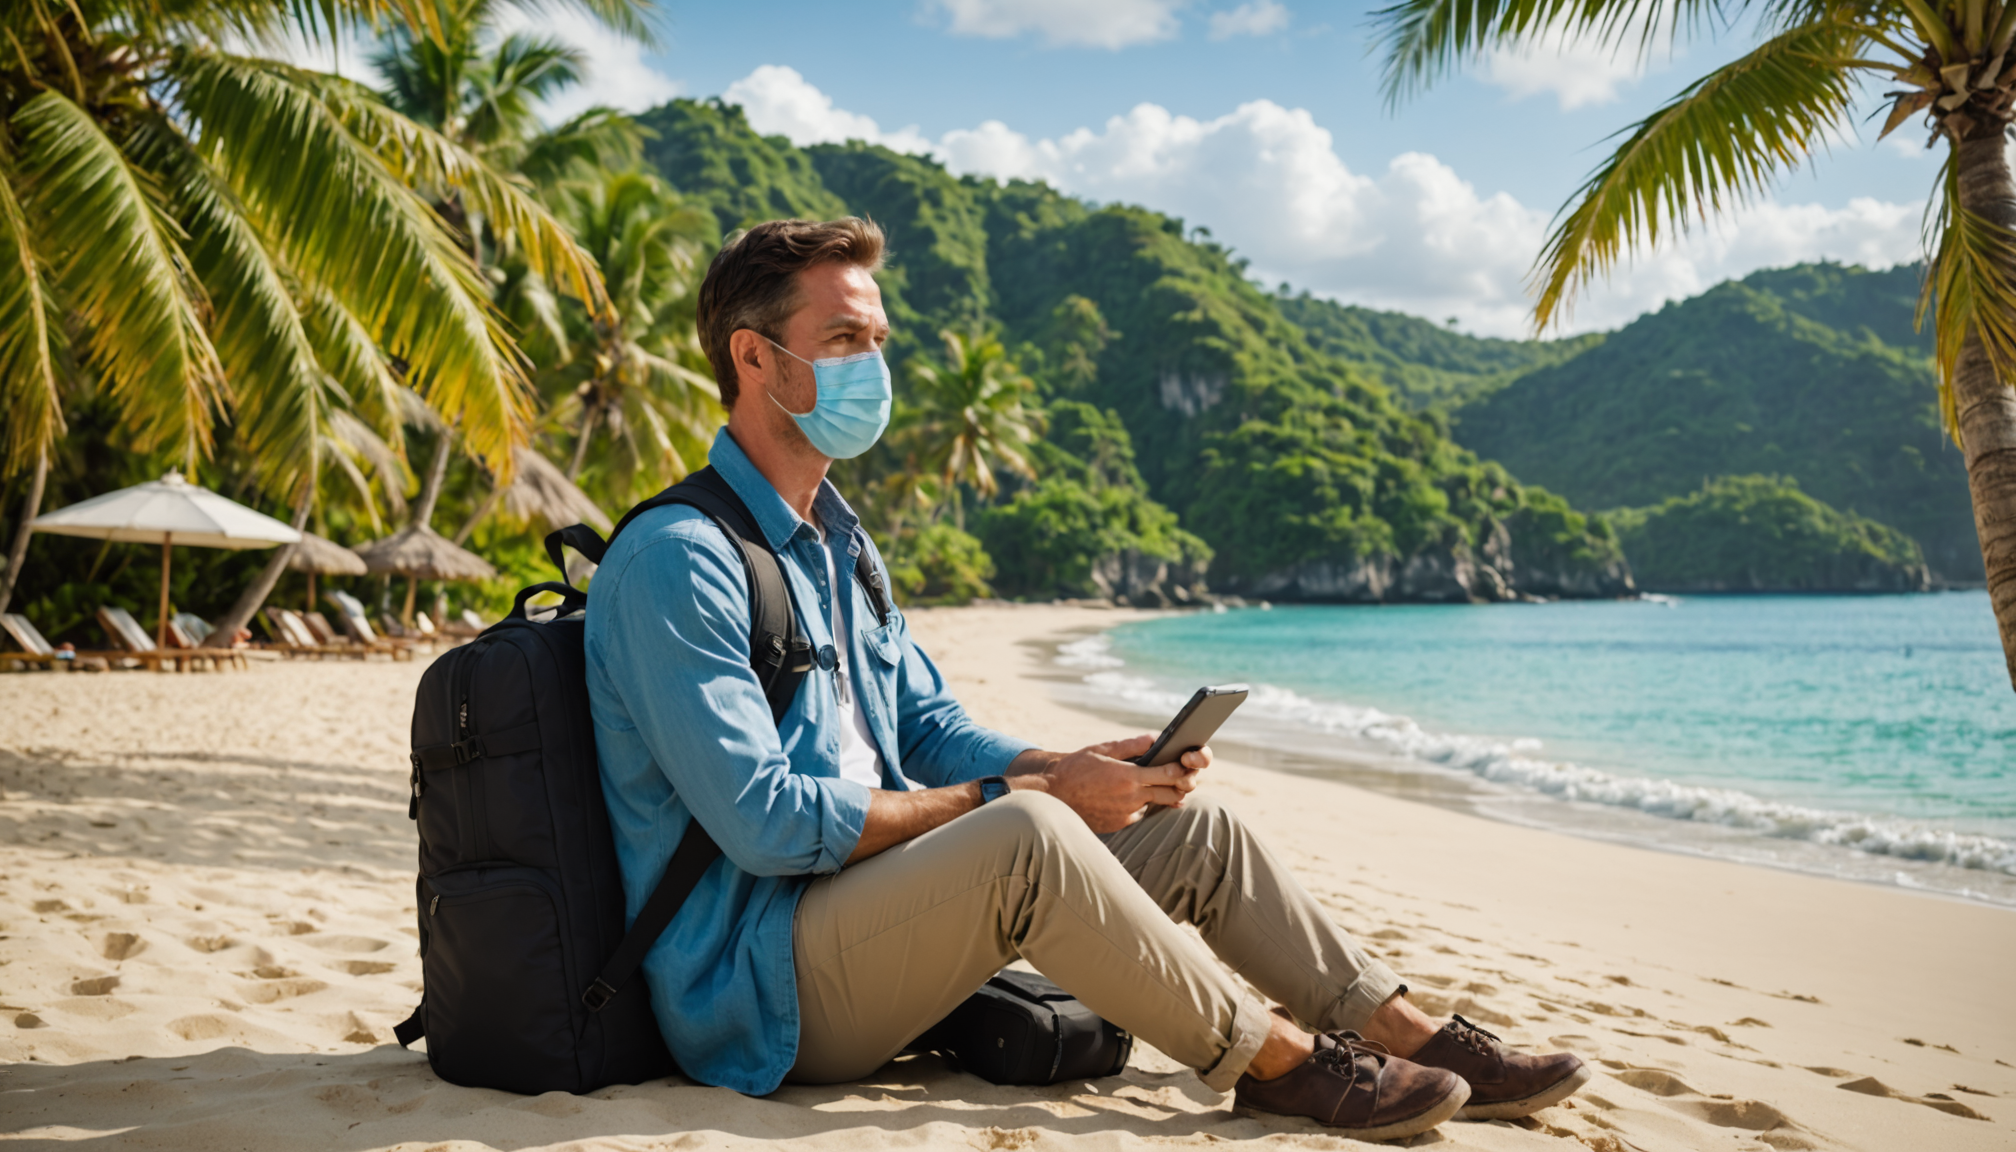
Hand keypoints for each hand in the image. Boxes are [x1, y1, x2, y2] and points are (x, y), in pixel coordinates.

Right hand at [1015, 735, 1212, 832]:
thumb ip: (1131, 745)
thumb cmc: (1076, 768)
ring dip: (1158, 796)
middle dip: (1180, 787)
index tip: (1187, 764)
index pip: (1169, 774)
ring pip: (1154, 805)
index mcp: (1128, 776)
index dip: (1183, 770)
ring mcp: (1125, 814)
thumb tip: (1156, 738)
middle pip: (1171, 795)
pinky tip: (1125, 796)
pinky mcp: (1119, 824)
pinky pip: (1137, 815)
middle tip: (1182, 778)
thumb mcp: (1102, 750)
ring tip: (1152, 784)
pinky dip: (1138, 805)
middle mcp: (1130, 798)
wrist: (1052, 795)